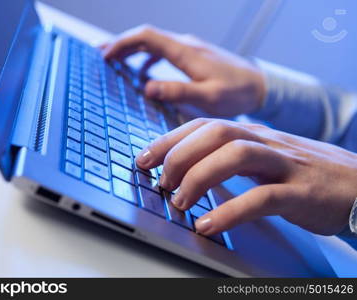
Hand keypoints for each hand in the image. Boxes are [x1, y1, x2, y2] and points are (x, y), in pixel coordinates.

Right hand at [103, 25, 265, 116]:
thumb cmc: (237, 93)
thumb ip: (178, 91)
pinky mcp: (195, 55)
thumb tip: (147, 86)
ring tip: (117, 61)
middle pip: (147, 36)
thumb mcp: (208, 98)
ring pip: (155, 42)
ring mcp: (191, 48)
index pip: (147, 37)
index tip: (106, 54)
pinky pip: (165, 50)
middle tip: (103, 56)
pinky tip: (145, 70)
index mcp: (186, 53)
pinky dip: (149, 56)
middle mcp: (186, 45)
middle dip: (123, 44)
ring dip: (134, 49)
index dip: (123, 42)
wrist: (261, 85)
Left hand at [136, 118, 356, 235]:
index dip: (169, 139)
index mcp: (253, 134)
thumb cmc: (305, 172)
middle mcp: (265, 142)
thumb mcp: (264, 157)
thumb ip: (230, 156)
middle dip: (178, 155)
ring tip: (179, 201)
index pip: (203, 125)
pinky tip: (208, 225)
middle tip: (160, 181)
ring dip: (199, 178)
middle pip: (214, 133)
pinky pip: (261, 197)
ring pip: (234, 156)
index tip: (144, 157)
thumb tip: (191, 166)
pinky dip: (230, 211)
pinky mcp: (300, 192)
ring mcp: (284, 165)